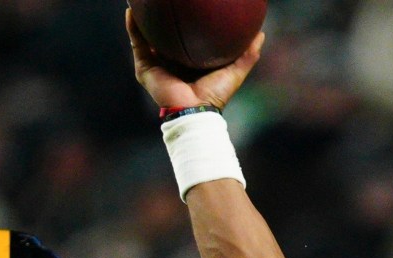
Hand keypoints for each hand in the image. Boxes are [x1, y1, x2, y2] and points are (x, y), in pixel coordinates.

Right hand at [127, 8, 265, 111]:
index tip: (188, 6)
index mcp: (188, 61)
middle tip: (164, 1)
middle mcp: (170, 61)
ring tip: (142, 0)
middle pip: (163, 35)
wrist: (195, 111)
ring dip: (143, 19)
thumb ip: (247, 54)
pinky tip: (132, 10)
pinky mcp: (145, 68)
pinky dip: (133, 27)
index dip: (184, 23)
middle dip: (160, 19)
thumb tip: (260, 33)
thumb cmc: (215, 95)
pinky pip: (137, 43)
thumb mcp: (235, 70)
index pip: (184, 37)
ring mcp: (155, 64)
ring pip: (146, 36)